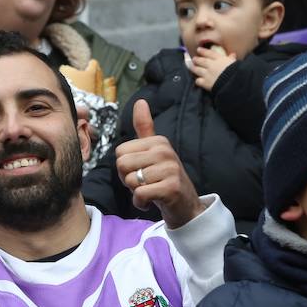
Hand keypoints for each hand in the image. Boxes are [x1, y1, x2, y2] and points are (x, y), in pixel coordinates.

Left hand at [115, 101, 202, 226]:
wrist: (186, 205)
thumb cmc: (164, 178)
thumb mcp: (154, 151)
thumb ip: (145, 128)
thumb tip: (140, 101)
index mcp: (158, 141)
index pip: (120, 152)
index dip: (125, 167)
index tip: (141, 171)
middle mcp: (164, 151)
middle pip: (122, 165)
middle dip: (128, 179)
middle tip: (145, 183)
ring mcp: (170, 169)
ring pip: (130, 181)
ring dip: (136, 192)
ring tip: (152, 191)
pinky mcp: (171, 188)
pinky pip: (140, 194)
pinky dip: (141, 203)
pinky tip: (152, 202)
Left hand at [189, 45, 235, 92]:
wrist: (234, 83)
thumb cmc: (237, 72)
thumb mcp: (236, 63)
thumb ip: (232, 59)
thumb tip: (232, 55)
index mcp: (220, 59)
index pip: (209, 53)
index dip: (203, 51)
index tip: (198, 49)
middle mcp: (212, 65)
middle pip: (201, 60)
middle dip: (196, 59)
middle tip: (193, 58)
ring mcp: (207, 74)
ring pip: (197, 69)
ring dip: (193, 67)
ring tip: (190, 65)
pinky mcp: (206, 83)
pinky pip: (198, 81)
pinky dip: (197, 80)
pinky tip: (197, 80)